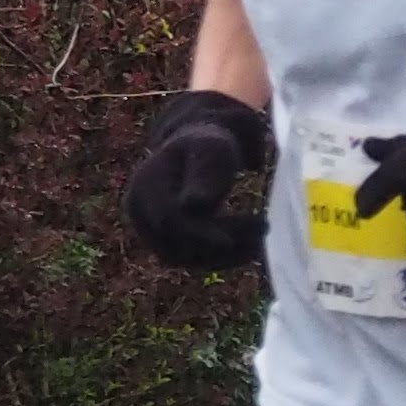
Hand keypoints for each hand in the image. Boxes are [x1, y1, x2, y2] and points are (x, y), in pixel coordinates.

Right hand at [124, 87, 272, 270]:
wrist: (200, 153)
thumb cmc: (208, 145)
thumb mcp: (211, 150)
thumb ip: (204, 174)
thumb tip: (193, 205)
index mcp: (146, 186)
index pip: (168, 219)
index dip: (198, 233)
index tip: (231, 240)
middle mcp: (141, 212)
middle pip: (179, 241)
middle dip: (222, 240)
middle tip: (263, 225)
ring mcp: (151, 231)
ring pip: (188, 258)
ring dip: (227, 254)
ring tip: (261, 234)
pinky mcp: (168, 244)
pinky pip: (195, 260)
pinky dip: (224, 258)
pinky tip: (252, 246)